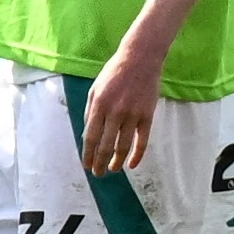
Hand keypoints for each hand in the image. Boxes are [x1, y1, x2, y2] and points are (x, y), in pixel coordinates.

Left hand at [80, 50, 165, 177]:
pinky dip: (137, 154)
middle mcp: (114, 112)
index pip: (90, 136)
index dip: (87, 153)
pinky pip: (142, 140)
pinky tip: (132, 164)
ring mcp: (132, 115)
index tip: (86, 165)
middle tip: (97, 174)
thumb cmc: (114, 73)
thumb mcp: (95, 89)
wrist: (139, 60)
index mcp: (98, 105)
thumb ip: (91, 111)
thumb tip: (88, 133)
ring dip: (117, 161)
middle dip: (100, 162)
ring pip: (123, 146)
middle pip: (105, 145)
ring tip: (112, 170)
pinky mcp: (148, 116)